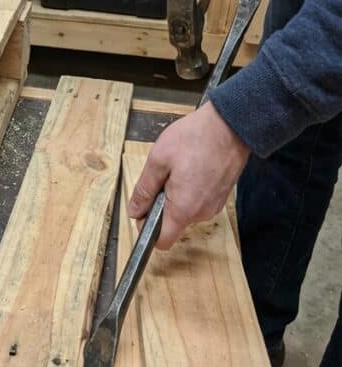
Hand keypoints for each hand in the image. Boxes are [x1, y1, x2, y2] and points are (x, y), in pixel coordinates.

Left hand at [127, 103, 250, 249]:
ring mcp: (214, 205)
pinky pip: (197, 200)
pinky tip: (191, 166)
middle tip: (162, 175)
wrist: (231, 125)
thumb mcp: (158, 160)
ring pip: (185, 210)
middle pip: (173, 223)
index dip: (147, 229)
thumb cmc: (196, 138)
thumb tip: (135, 210)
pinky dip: (189, 189)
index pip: (162, 241)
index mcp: (183, 209)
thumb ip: (144, 189)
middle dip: (160, 204)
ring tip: (179, 167)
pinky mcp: (221, 196)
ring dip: (175, 194)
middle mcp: (201, 213)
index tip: (143, 208)